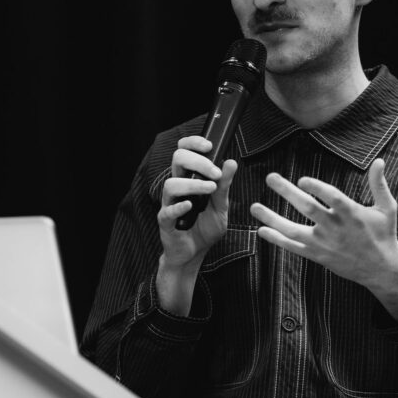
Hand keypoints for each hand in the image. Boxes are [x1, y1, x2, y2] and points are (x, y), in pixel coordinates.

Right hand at [157, 136, 235, 277]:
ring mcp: (169, 204)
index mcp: (189, 178)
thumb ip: (225, 185)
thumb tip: (231, 162)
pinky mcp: (166, 222)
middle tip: (214, 171)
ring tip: (210, 189)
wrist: (195, 254)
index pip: (184, 151)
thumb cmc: (205, 227)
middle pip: (176, 160)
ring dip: (192, 184)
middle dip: (197, 160)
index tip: (209, 145)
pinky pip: (167, 211)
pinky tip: (190, 206)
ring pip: (170, 184)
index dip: (193, 143)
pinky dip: (178, 206)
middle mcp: (177, 187)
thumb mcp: (221, 205)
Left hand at [251, 158, 397, 320]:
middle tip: (270, 177)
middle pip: (308, 209)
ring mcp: (325, 244)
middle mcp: (336, 228)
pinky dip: (277, 240)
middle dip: (287, 192)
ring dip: (272, 218)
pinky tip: (262, 230)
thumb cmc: (383, 234)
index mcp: (353, 214)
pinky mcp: (318, 255)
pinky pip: (294, 248)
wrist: (381, 269)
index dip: (318, 189)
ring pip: (294, 231)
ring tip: (254, 207)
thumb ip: (379, 184)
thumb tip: (379, 160)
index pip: (333, 199)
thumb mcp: (387, 208)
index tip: (302, 179)